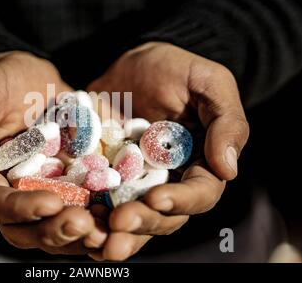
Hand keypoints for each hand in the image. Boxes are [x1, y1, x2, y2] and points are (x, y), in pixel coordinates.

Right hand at [0, 51, 106, 254]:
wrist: (33, 78)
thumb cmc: (1, 83)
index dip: (21, 209)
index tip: (50, 203)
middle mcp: (13, 195)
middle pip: (27, 230)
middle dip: (55, 230)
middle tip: (83, 223)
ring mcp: (43, 194)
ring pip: (57, 228)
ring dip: (80, 235)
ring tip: (105, 229)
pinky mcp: (70, 188)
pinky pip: (83, 211)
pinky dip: (101, 218)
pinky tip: (120, 215)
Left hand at [87, 42, 248, 259]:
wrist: (134, 62)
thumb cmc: (177, 69)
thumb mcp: (209, 83)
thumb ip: (226, 122)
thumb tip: (228, 171)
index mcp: (198, 166)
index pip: (198, 194)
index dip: (179, 202)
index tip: (156, 199)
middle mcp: (166, 181)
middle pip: (160, 216)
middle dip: (141, 224)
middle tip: (118, 225)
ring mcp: (132, 181)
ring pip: (128, 216)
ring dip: (112, 232)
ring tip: (95, 239)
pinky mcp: (102, 174)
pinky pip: (95, 198)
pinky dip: (85, 212)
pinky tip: (73, 218)